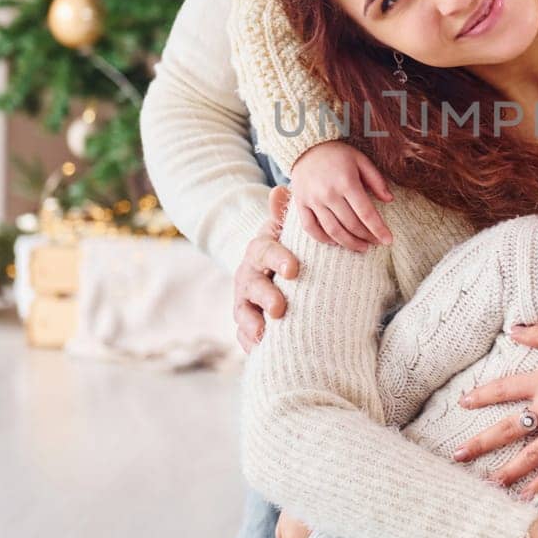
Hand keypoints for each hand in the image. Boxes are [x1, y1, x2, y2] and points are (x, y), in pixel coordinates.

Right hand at [233, 187, 298, 352]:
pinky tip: (258, 349)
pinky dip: (248, 342)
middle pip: (251, 284)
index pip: (264, 250)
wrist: (274, 271)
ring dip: (252, 322)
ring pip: (243, 311)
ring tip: (264, 332)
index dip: (277, 258)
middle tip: (281, 307)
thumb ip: (285, 214)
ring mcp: (244, 300)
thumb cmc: (288, 248)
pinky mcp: (246, 322)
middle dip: (265, 295)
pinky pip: (242, 334)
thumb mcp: (287, 231)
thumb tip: (281, 189)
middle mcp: (248, 274)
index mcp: (261, 250)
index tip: (294, 270)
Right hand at [291, 141, 393, 251]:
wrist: (305, 146)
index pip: (366, 213)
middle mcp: (329, 193)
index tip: (388, 240)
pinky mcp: (300, 204)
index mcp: (346, 181)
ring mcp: (313, 200)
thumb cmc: (337, 153)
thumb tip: (390, 200)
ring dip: (349, 243)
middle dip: (366, 237)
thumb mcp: (361, 160)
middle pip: (351, 224)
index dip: (378, 229)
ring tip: (362, 247)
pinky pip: (311, 228)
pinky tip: (336, 242)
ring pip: (332, 230)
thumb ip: (376, 180)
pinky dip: (323, 239)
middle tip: (376, 242)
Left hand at [455, 323, 537, 496]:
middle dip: (482, 443)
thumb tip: (513, 330)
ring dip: (508, 470)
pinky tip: (528, 494)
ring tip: (488, 483)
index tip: (463, 403)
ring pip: (532, 455)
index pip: (505, 389)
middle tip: (459, 455)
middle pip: (510, 429)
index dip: (482, 396)